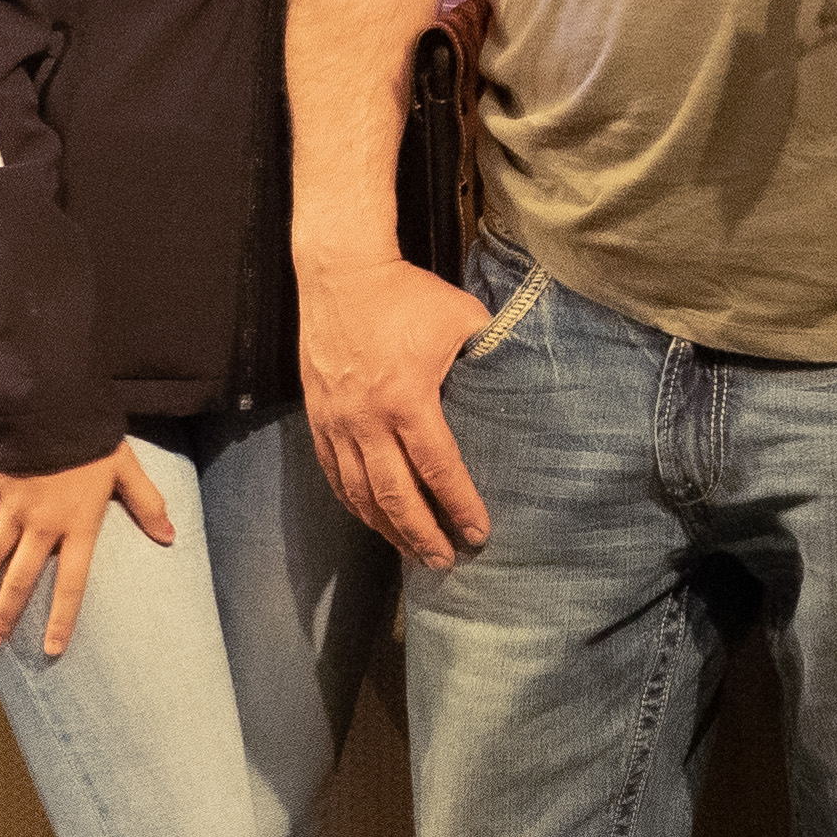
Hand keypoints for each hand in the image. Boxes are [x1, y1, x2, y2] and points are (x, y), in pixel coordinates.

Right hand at [0, 443, 171, 658]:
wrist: (57, 409)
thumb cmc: (95, 442)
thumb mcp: (128, 472)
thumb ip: (148, 505)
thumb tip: (170, 536)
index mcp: (77, 527)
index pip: (71, 584)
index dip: (62, 618)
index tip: (52, 649)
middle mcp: (42, 526)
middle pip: (21, 579)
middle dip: (6, 613)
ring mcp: (14, 508)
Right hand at [298, 248, 493, 570]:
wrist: (341, 273)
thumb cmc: (407, 294)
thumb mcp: (462, 316)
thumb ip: (488, 353)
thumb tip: (518, 377)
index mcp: (408, 400)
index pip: (438, 469)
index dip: (460, 506)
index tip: (478, 533)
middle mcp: (368, 420)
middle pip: (395, 496)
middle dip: (422, 534)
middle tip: (445, 562)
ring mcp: (337, 422)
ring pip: (360, 493)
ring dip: (387, 529)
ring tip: (412, 553)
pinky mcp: (317, 417)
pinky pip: (334, 474)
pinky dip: (354, 503)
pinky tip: (371, 520)